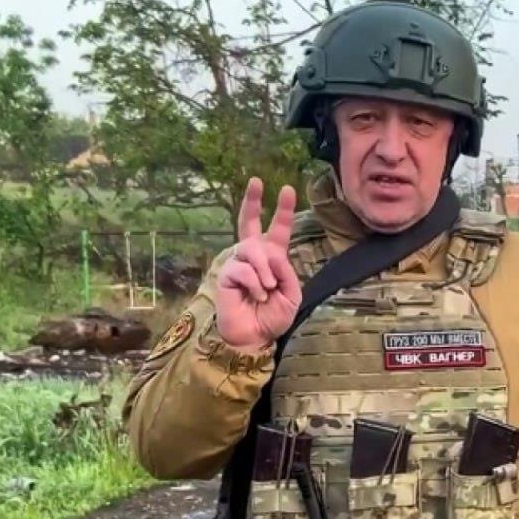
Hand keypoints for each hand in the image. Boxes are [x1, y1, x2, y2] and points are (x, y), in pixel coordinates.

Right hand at [215, 177, 301, 351]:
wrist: (255, 337)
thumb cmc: (273, 316)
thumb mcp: (291, 293)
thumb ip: (286, 271)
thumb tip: (270, 253)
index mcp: (273, 259)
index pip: (278, 230)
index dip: (283, 210)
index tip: (288, 189)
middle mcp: (254, 257)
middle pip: (248, 222)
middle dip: (252, 201)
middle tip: (256, 181)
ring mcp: (238, 263)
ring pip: (252, 249)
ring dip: (264, 269)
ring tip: (267, 289)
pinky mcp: (226, 274)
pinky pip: (243, 269)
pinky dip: (254, 283)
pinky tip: (256, 295)